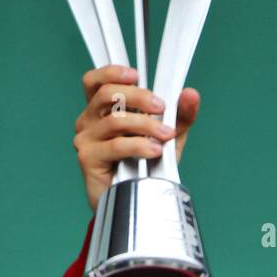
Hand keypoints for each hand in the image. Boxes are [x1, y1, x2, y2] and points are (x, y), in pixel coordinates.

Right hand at [73, 65, 200, 211]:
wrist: (134, 203)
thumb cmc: (145, 169)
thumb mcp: (167, 138)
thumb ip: (179, 116)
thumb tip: (191, 93)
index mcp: (101, 110)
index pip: (95, 81)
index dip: (112, 73)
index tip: (136, 76)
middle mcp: (89, 121)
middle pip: (107, 94)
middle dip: (139, 97)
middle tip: (162, 107)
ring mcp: (86, 139)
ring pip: (115, 120)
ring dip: (145, 125)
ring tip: (165, 136)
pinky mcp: (88, 158)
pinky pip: (116, 145)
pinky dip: (139, 145)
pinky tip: (154, 151)